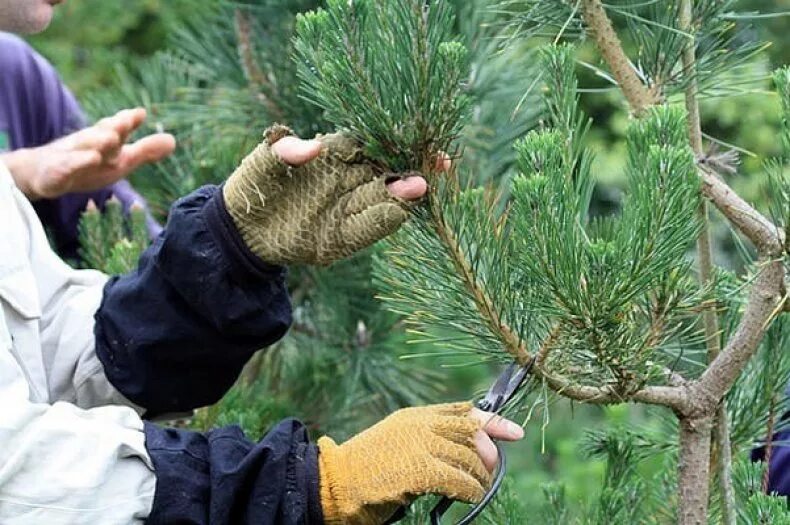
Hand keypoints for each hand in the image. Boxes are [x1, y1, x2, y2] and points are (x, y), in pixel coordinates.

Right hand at [1, 108, 175, 199]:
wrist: (43, 173)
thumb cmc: (88, 164)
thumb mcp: (120, 160)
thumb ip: (145, 151)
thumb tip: (173, 141)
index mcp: (104, 140)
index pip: (117, 128)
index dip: (127, 121)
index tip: (140, 113)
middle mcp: (88, 144)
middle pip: (102, 134)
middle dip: (114, 127)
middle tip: (128, 121)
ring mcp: (70, 156)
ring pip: (83, 148)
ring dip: (96, 142)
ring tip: (110, 138)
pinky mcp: (55, 173)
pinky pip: (63, 168)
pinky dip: (74, 163)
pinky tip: (87, 159)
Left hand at [223, 124, 448, 265]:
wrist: (241, 232)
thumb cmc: (253, 188)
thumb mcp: (260, 166)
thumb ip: (282, 152)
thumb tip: (312, 147)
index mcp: (334, 155)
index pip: (372, 142)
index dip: (396, 138)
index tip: (418, 135)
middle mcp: (348, 180)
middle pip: (387, 171)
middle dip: (412, 166)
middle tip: (436, 163)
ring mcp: (347, 210)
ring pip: (382, 199)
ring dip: (401, 194)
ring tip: (420, 186)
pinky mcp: (342, 238)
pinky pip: (368, 228)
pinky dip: (383, 220)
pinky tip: (399, 211)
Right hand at [317, 402, 523, 524]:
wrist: (336, 482)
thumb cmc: (366, 468)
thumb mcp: (398, 442)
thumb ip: (426, 439)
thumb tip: (464, 450)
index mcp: (415, 416)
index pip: (463, 411)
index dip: (492, 420)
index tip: (514, 431)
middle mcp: (420, 424)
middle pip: (472, 431)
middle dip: (489, 451)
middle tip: (490, 471)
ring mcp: (420, 444)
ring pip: (470, 458)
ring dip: (480, 477)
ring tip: (478, 489)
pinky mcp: (420, 468)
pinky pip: (460, 480)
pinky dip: (470, 491)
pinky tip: (469, 497)